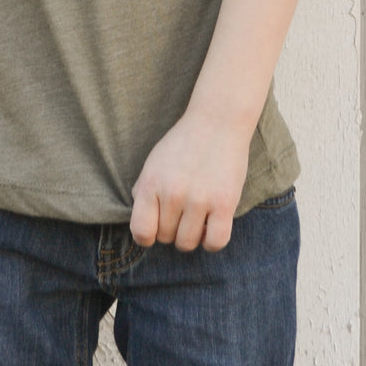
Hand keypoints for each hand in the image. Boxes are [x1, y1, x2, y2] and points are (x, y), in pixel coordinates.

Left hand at [129, 109, 249, 251]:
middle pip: (166, 238)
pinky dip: (212, 241)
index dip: (148, 236)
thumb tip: (143, 224)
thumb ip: (144, 191)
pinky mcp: (224, 204)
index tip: (157, 227)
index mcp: (151, 183)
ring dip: (192, 236)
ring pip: (188, 244)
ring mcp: (198, 200)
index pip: (141, 231)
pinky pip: (215, 243)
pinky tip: (212, 225)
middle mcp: (172, 194)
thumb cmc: (184, 144)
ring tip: (196, 217)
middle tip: (182, 212)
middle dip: (172, 230)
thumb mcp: (154, 163)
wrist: (217, 122)